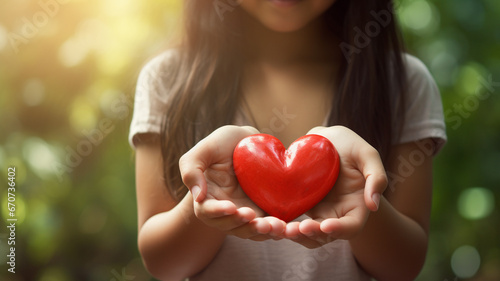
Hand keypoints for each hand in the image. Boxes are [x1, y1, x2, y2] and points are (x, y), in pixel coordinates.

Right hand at [179, 125, 285, 239]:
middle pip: (230, 226)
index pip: (207, 212)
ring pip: (251, 231)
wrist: (250, 142)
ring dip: (261, 231)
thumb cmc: (222, 144)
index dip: (218, 212)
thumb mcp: (203, 150)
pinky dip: (276, 230)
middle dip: (243, 225)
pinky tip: (285, 227)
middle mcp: (225, 212)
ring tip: (274, 225)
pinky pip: (269, 227)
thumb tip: (198, 197)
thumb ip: (191, 170)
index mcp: (207, 199)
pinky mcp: (264, 213)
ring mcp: (245, 214)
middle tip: (254, 217)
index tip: (231, 206)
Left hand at [283, 126, 387, 247]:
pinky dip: (283, 223)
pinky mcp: (301, 206)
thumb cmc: (351, 146)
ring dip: (295, 234)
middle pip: (326, 235)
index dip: (340, 230)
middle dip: (311, 235)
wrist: (326, 140)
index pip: (351, 227)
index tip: (326, 225)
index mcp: (357, 207)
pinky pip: (292, 220)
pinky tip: (271, 220)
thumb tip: (373, 205)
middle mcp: (337, 214)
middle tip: (296, 229)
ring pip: (307, 233)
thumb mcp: (367, 155)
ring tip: (282, 228)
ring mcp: (318, 212)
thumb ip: (376, 177)